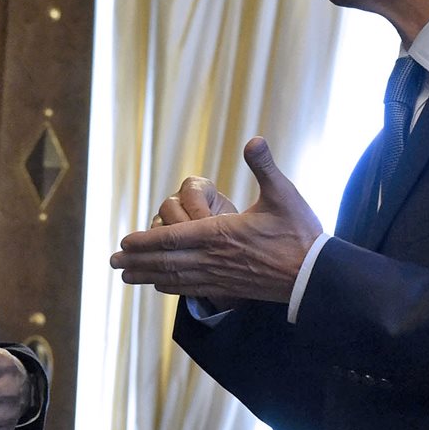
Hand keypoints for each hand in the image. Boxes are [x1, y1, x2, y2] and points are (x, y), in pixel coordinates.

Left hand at [110, 137, 322, 303]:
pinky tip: (160, 286)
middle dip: (136, 261)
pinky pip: (192, 290)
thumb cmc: (301, 233)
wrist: (317, 276)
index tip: (123, 241)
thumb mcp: (284, 194)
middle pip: (166, 262)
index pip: (173, 238)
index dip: (145, 241)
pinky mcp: (230, 290)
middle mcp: (214, 259)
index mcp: (221, 234)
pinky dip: (171, 288)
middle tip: (112, 262)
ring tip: (125, 276)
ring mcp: (221, 277)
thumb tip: (254, 139)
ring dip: (147, 276)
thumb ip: (265, 166)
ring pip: (175, 278)